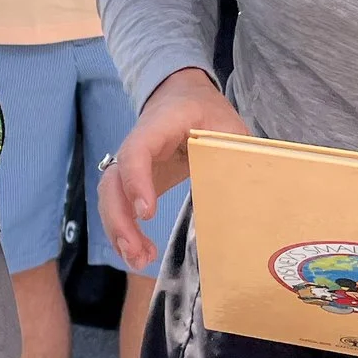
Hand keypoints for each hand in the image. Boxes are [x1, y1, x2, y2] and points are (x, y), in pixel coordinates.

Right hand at [100, 68, 245, 270]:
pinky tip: (138, 253)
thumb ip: (233, 153)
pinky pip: (119, 206)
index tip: (148, 213)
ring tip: (139, 259)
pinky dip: (124, 231)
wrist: (180, 97)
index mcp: (159, 125)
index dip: (137, 181)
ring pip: (110, 198)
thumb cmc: (206, 111)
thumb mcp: (228, 126)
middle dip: (119, 220)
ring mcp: (129, 165)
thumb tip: (246, 195)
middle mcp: (135, 145)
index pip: (136, 152)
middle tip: (138, 251)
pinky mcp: (132, 182)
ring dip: (118, 231)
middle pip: (113, 183)